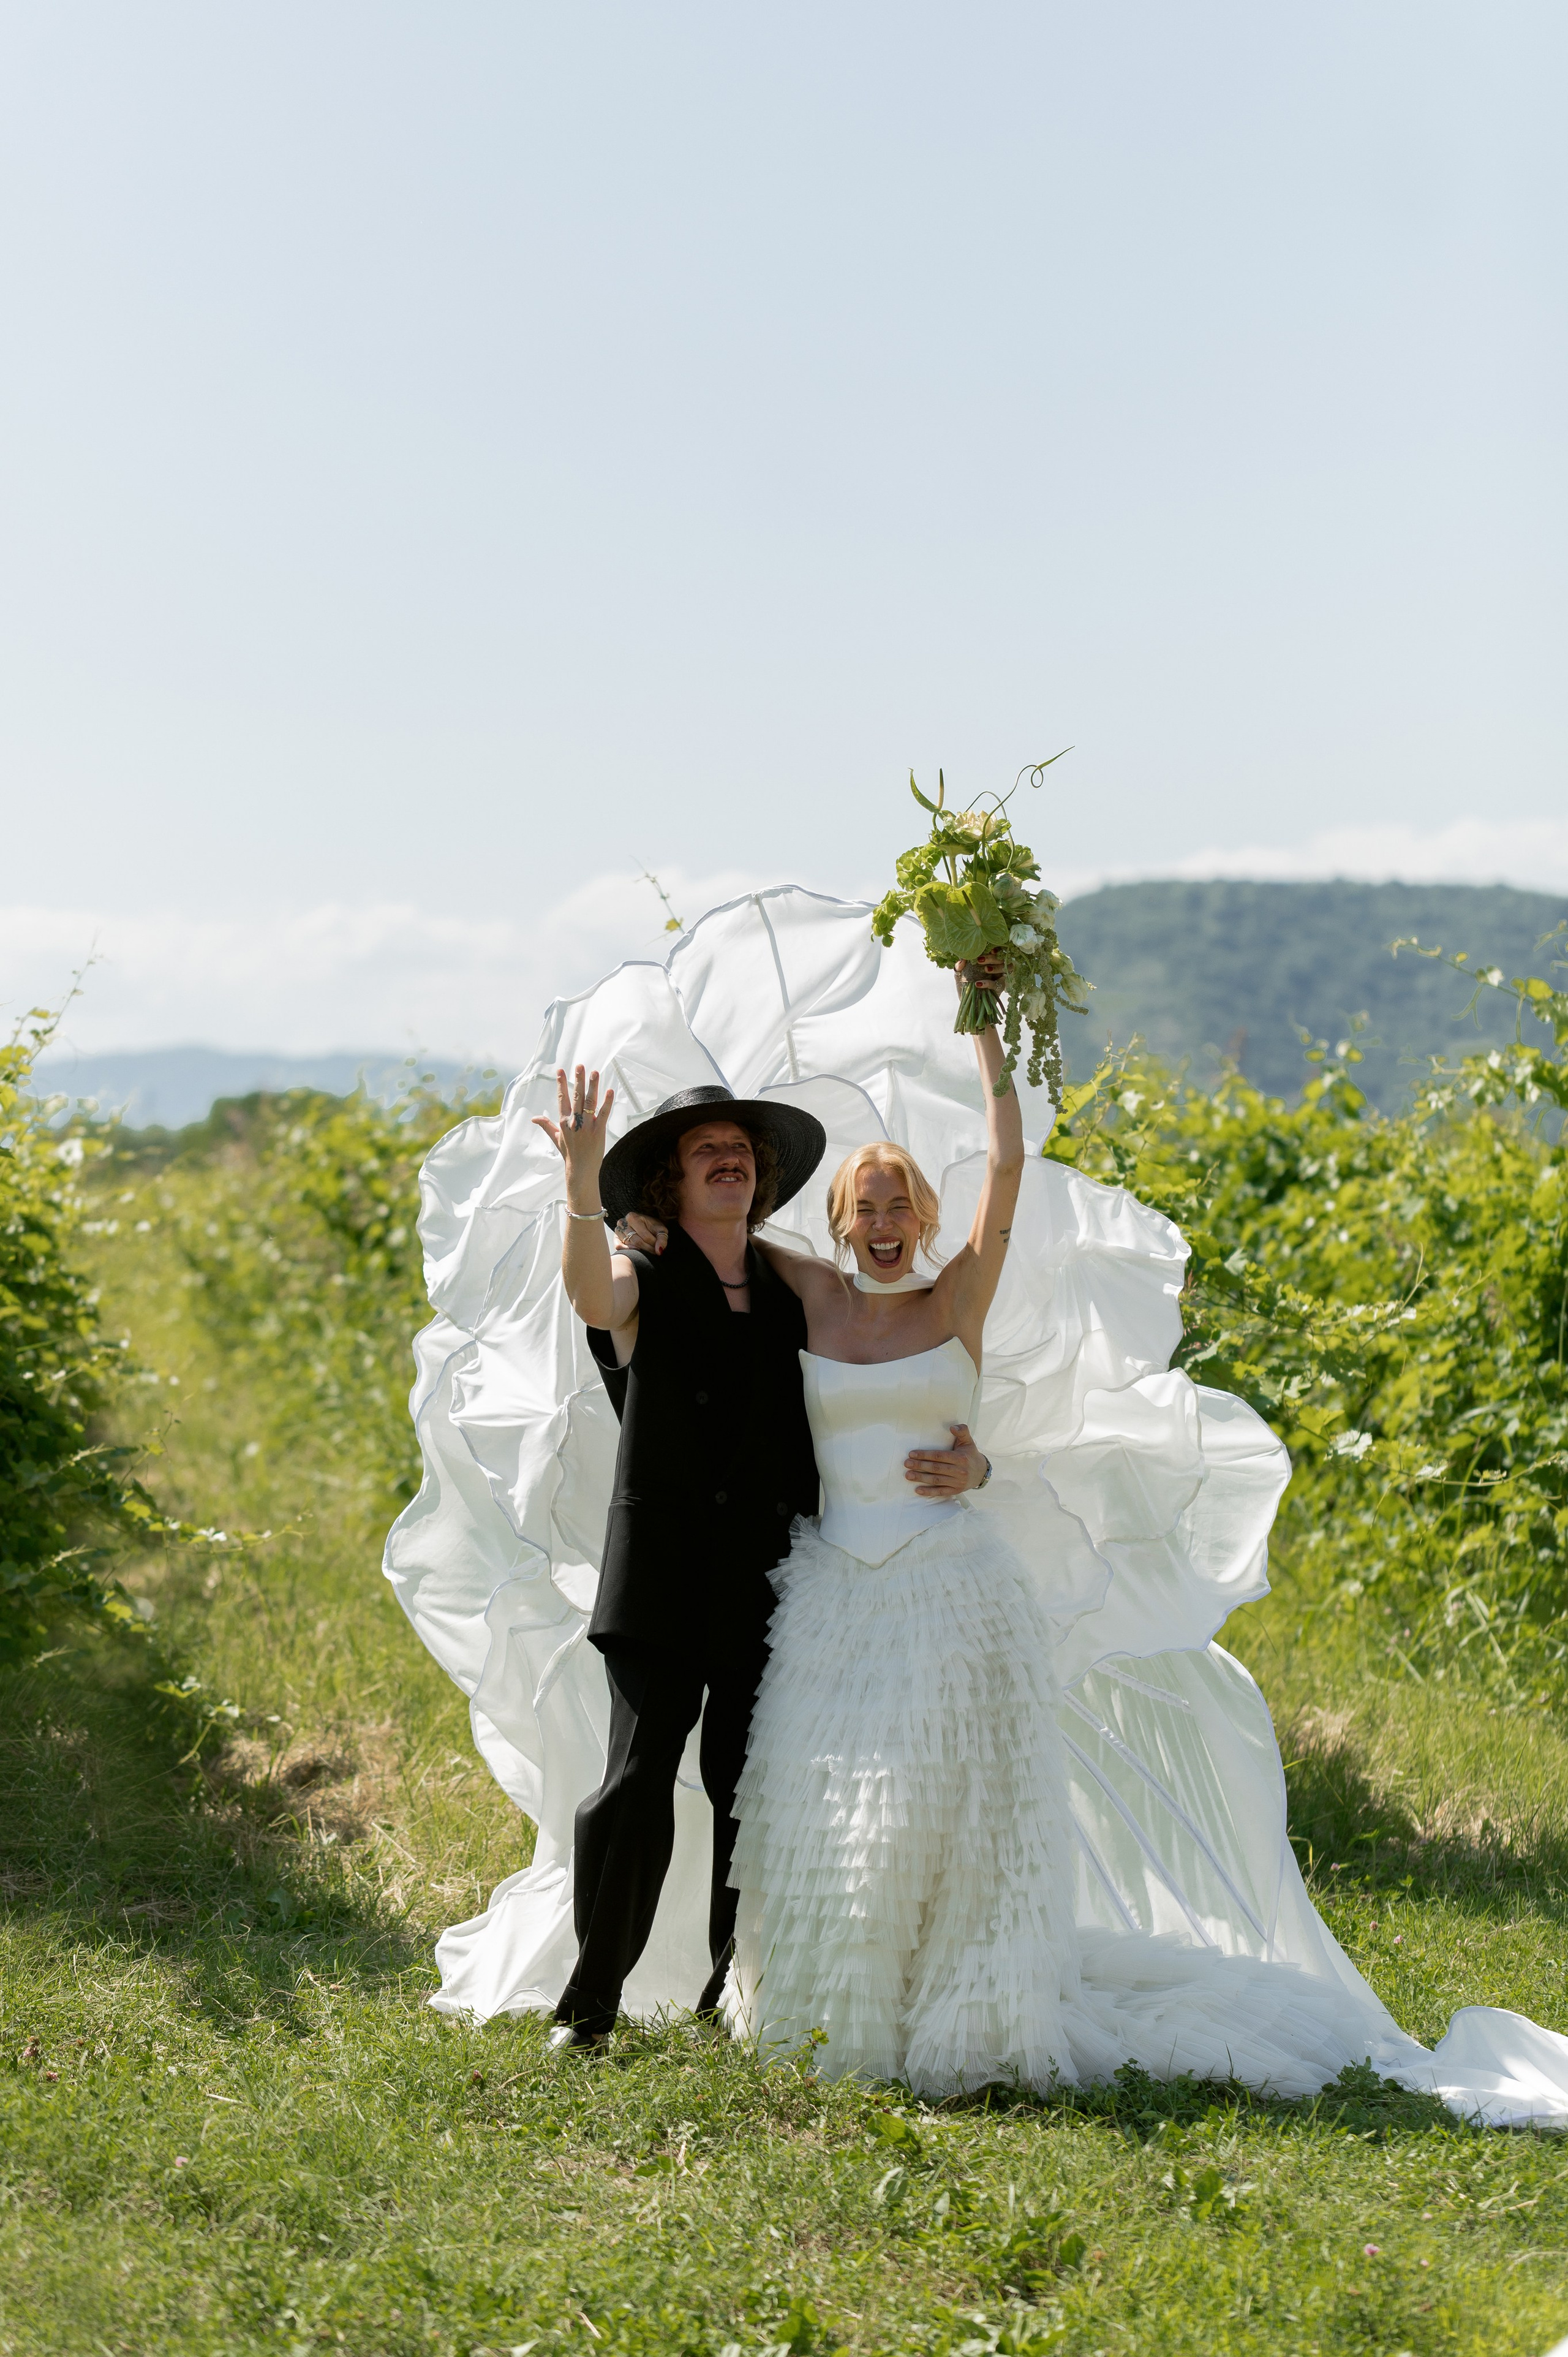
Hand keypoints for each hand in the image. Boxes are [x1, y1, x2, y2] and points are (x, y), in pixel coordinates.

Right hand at [533, 1065, 614, 1205]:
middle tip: (580, 1065)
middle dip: (578, 1080)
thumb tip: (534, 1118)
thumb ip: (546, 1125)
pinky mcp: (599, 1131)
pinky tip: (610, 1091)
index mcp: (563, 1122)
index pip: (562, 1098)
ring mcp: (587, 1126)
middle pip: (576, 1097)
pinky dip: (607, 1103)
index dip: (561, 1084)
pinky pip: (604, 1114)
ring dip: (593, 1086)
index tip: (560, 1070)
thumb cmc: (568, 1153)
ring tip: (595, 1072)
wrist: (580, 1169)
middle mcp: (574, 1122)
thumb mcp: (556, 1138)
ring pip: (590, 1102)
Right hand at [615, 1211, 667, 1255]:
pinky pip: (619, 1247)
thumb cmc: (652, 1226)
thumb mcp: (660, 1229)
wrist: (644, 1224)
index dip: (653, 1244)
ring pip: (630, 1245)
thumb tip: (659, 1250)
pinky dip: (629, 1251)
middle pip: (637, 1241)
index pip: (644, 1235)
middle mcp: (622, 1222)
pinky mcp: (615, 1238)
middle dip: (648, 1248)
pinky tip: (637, 1251)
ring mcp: (617, 1231)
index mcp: (632, 1217)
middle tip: (654, 1251)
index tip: (658, 1247)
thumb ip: (662, 1239)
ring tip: (648, 1250)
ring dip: (641, 1250)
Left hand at [903, 1422, 988, 1497]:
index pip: (939, 1456)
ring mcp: (958, 1482)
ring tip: (908, 1475)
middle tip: (907, 1464)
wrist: (981, 1472)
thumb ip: (962, 1431)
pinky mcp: (956, 1490)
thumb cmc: (970, 1454)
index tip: (912, 1454)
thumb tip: (952, 1427)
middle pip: (936, 1468)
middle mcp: (959, 1471)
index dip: (925, 1455)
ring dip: (921, 1478)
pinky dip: (929, 1492)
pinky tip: (918, 1490)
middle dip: (920, 1466)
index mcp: (960, 1458)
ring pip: (936, 1480)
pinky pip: (941, 1491)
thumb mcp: (968, 1441)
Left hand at [955, 949, 1004, 993]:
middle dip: (992, 957)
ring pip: (1007, 968)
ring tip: (985, 969)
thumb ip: (959, 967)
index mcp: (989, 961)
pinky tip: (979, 984)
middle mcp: (997, 967)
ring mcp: (1000, 977)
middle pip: (1003, 958)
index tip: (989, 949)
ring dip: (997, 967)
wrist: (968, 1003)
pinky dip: (989, 983)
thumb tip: (962, 959)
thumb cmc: (965, 987)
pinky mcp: (1000, 988)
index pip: (997, 951)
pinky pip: (998, 984)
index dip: (997, 948)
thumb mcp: (959, 976)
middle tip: (980, 959)